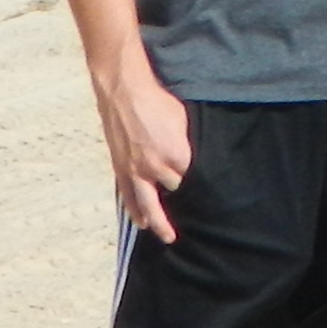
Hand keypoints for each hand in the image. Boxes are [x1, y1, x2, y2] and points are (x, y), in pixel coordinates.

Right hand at [92, 50, 193, 241]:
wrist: (124, 91)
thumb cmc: (158, 103)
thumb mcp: (184, 123)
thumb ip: (188, 145)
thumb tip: (191, 160)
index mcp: (177, 156)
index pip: (192, 178)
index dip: (198, 179)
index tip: (205, 183)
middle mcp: (156, 167)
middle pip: (175, 191)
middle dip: (182, 195)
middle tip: (198, 211)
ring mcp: (136, 170)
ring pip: (149, 203)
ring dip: (158, 221)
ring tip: (166, 236)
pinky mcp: (120, 168)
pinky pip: (128, 195)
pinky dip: (135, 210)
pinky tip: (140, 222)